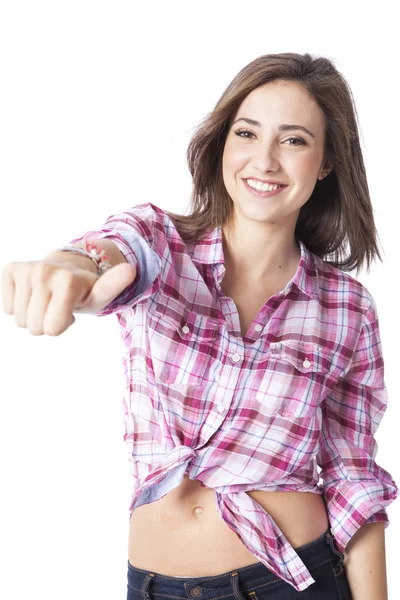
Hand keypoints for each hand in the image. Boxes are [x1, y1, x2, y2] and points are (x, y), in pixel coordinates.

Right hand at [1, 259, 136, 335]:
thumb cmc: (85, 289)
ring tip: (48, 300)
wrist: (67, 267)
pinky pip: (7, 307)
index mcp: (67, 281)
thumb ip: (114, 285)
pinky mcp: (11, 270)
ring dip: (33, 316)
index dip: (62, 325)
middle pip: (35, 327)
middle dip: (47, 322)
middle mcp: (44, 271)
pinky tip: (34, 294)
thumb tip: (131, 269)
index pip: (52, 329)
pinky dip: (18, 306)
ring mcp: (26, 269)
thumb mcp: (102, 293)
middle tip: (59, 306)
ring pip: (19, 320)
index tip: (71, 310)